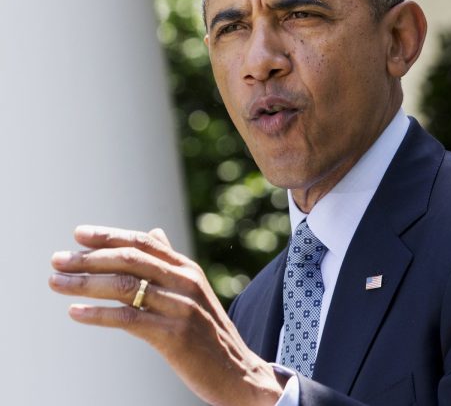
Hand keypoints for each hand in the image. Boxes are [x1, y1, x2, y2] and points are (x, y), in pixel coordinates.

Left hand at [49, 225, 284, 405]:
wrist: (238, 372)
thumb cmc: (209, 335)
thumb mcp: (194, 292)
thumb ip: (171, 264)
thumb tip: (155, 233)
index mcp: (188, 270)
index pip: (144, 243)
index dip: (110, 236)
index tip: (78, 234)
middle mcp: (185, 283)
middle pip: (130, 259)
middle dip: (89, 258)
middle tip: (57, 260)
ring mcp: (181, 308)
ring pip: (125, 286)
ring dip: (85, 283)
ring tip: (56, 283)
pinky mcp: (174, 336)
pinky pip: (129, 319)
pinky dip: (99, 315)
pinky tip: (75, 313)